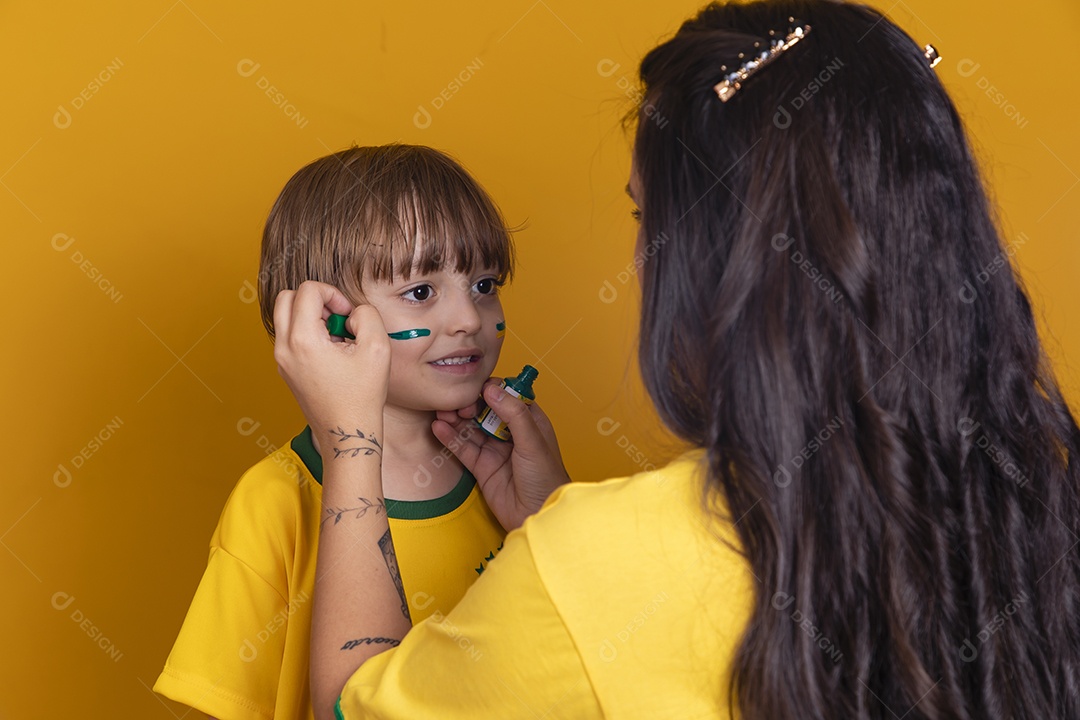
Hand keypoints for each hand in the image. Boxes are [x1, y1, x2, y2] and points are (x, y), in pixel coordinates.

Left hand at [272, 281, 390, 441]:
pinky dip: (308, 333)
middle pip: (286, 297)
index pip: (308, 290)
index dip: (334, 294)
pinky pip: (290, 336)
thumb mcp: (377, 348)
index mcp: (303, 340)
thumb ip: (367, 315)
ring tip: (335, 338)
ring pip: (285, 316)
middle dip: (315, 300)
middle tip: (336, 318)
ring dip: (310, 316)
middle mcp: (285, 348)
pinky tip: (331, 353)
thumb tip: (351, 313)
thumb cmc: (362, 397)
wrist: (347, 434)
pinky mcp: (286, 370)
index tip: (348, 316)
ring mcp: (282, 361)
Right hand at [432, 379, 569, 530]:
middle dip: (469, 404)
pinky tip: (439, 427)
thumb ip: (513, 414)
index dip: (492, 390)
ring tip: (442, 412)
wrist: (538, 515)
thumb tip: (492, 389)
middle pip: (485, 411)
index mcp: (529, 422)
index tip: (477, 387)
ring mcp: (495, 450)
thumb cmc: (546, 479)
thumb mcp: (532, 441)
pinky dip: (451, 438)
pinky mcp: (482, 467)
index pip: (507, 397)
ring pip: (471, 428)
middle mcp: (510, 433)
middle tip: (457, 403)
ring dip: (456, 419)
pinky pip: (463, 448)